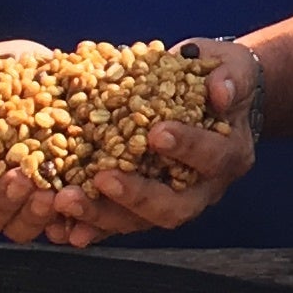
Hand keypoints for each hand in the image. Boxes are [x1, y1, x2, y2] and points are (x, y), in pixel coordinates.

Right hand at [0, 39, 57, 241]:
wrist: (32, 74)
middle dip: (2, 199)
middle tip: (23, 177)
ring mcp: (24, 200)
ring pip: (19, 227)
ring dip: (33, 216)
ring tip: (52, 194)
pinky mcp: (59, 198)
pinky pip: (61, 224)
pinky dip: (70, 223)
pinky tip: (81, 207)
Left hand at [27, 37, 266, 247]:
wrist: (215, 98)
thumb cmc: (219, 77)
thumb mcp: (232, 67)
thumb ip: (230, 76)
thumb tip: (220, 90)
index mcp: (229, 154)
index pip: (211, 157)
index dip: (186, 147)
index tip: (156, 132)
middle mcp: (204, 188)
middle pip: (173, 206)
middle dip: (136, 195)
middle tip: (102, 178)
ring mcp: (172, 201)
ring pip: (139, 221)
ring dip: (101, 214)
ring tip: (64, 200)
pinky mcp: (144, 207)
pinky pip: (116, 222)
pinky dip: (89, 224)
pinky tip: (60, 226)